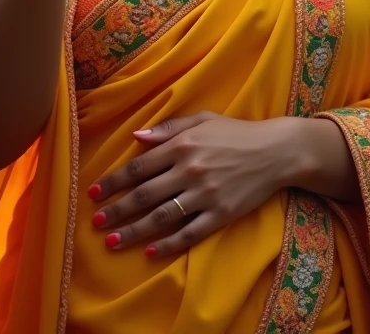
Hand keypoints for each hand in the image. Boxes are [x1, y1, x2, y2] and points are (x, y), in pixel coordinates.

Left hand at [87, 112, 297, 258]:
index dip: (113, 182)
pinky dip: (169, 244)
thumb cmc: (235, 132)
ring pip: (162, 217)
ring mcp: (206, 194)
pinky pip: (190, 233)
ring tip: (113, 241)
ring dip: (134, 230)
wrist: (275, 151)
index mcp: (182, 145)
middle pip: (145, 195)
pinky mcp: (221, 214)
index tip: (94, 193)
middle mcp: (190, 170)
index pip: (139, 167)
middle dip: (117, 210)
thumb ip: (168, 128)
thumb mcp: (202, 120)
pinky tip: (151, 251)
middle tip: (97, 222)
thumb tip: (136, 137)